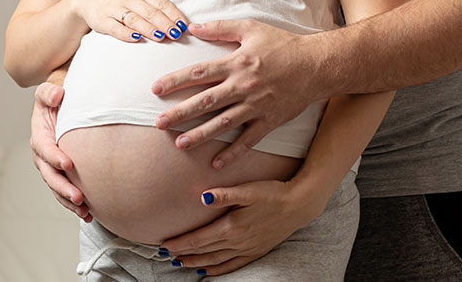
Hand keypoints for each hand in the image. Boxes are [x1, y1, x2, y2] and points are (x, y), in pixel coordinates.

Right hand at [29, 80, 91, 221]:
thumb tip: (57, 95)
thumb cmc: (58, 98)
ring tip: (85, 210)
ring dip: (69, 201)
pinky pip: (65, 193)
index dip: (54, 157)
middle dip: (63, 187)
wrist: (64, 106)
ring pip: (57, 188)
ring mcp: (52, 168)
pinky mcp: (62, 175)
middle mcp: (43, 155)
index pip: (44, 148)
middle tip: (79, 196)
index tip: (68, 164)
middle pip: (50, 175)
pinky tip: (90, 214)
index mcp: (39, 135)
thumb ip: (50, 92)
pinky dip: (75, 205)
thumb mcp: (50, 90)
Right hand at [70, 0, 193, 42]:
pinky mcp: (103, 20)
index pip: (161, 3)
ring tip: (161, 37)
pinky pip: (115, 28)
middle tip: (177, 34)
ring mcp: (115, 8)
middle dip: (165, 23)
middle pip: (150, 12)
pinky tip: (136, 38)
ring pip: (135, 20)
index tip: (185, 26)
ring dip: (149, 29)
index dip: (174, 15)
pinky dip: (126, 33)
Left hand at [151, 19, 320, 167]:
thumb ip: (221, 28)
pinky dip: (233, 153)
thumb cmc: (284, 44)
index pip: (198, 73)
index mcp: (236, 63)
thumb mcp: (251, 29)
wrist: (317, 65)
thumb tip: (193, 26)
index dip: (175, 80)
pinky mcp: (269, 121)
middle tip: (159, 123)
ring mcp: (256, 106)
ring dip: (200, 135)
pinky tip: (216, 163)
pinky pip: (248, 140)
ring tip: (180, 145)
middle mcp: (243, 86)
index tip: (155, 89)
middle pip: (205, 101)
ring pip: (223, 123)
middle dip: (180, 113)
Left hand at [159, 178, 323, 275]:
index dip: (180, 242)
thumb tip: (204, 197)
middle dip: (183, 253)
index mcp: (232, 225)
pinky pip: (232, 266)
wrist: (298, 205)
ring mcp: (246, 249)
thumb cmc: (272, 193)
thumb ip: (225, 194)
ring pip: (215, 260)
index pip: (199, 238)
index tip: (164, 244)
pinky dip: (216, 270)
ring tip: (179, 262)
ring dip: (195, 262)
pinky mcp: (255, 252)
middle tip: (164, 253)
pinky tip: (206, 272)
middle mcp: (237, 241)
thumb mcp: (248, 190)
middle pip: (204, 251)